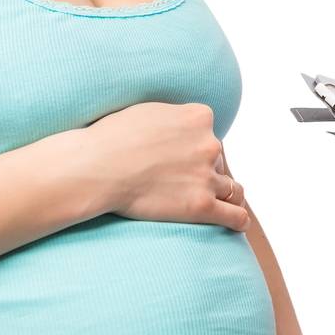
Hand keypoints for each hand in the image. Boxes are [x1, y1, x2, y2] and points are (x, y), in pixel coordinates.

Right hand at [75, 101, 249, 229]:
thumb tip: (178, 124)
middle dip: (201, 169)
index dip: (193, 145)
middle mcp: (209, 144)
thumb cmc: (111, 138)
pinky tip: (238, 224)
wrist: (96, 167)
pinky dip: (239, 220)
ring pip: (230, 187)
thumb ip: (172, 117)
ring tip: (218, 202)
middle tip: (176, 180)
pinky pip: (234, 215)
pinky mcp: (201, 206)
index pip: (207, 132)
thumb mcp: (147, 110)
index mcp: (199, 116)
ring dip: (223, 193)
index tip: (177, 155)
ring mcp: (207, 176)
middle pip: (216, 159)